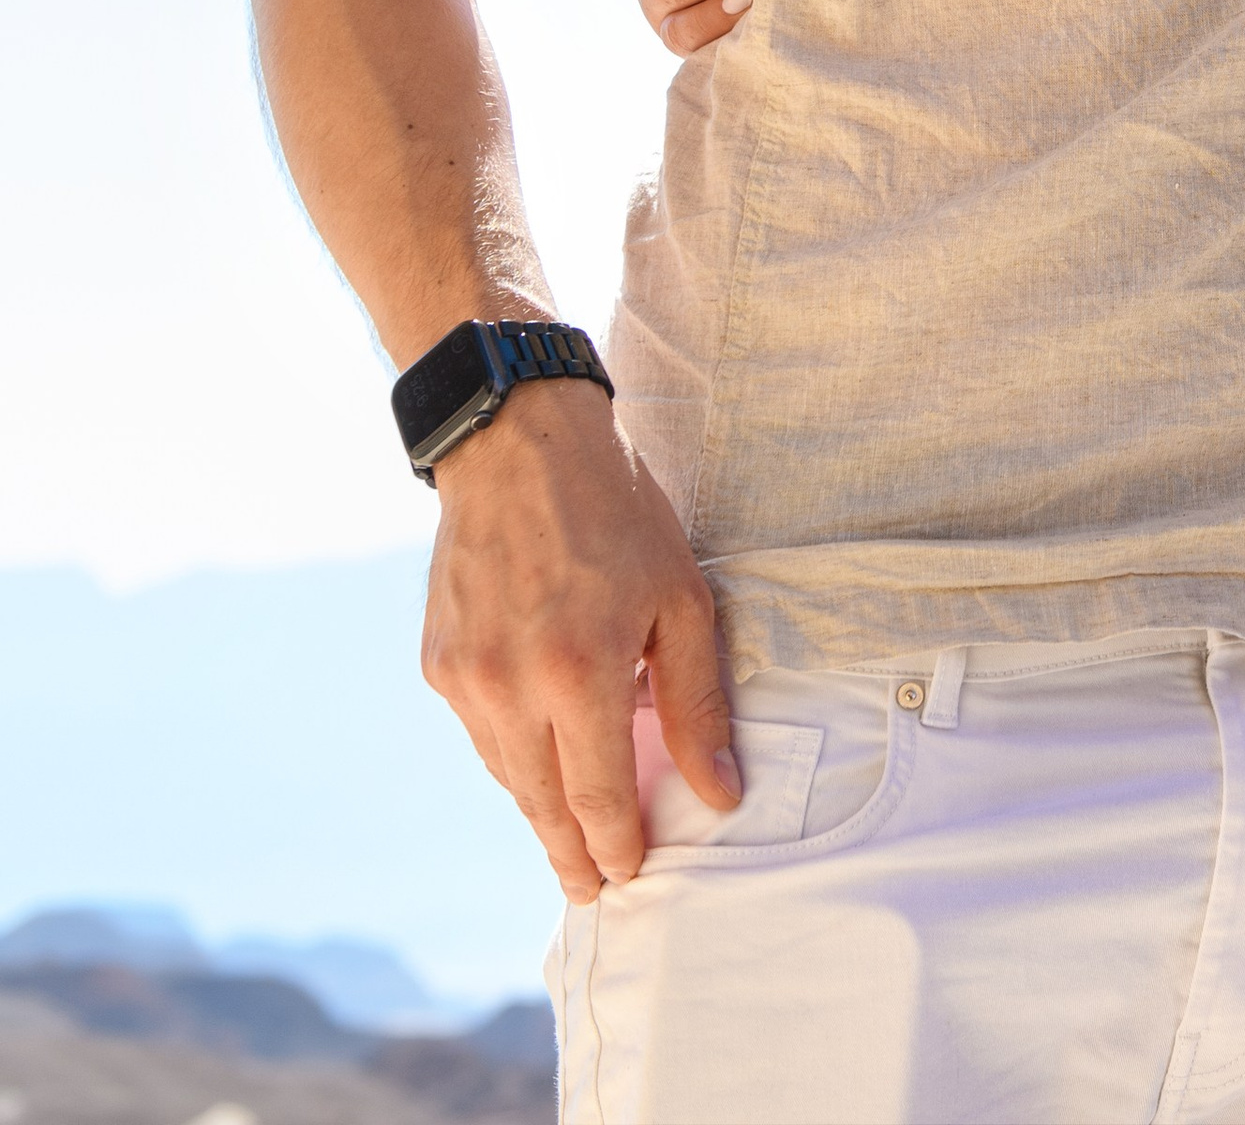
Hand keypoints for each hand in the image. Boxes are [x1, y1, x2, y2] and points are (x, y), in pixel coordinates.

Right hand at [420, 372, 736, 900]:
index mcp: (578, 674)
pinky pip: (480, 732)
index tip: (632, 876)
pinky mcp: (438, 662)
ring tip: (571, 832)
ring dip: (539, 808)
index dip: (618, 847)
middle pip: (543, 805)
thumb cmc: (615, 511)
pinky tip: (538, 754)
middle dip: (572, 854)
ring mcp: (465, 678)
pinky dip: (511, 753)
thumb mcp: (680, 597)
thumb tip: (719, 791)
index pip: (599, 799)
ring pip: (506, 774)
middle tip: (595, 888)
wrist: (517, 442)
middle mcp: (510, 688)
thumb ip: (696, 702)